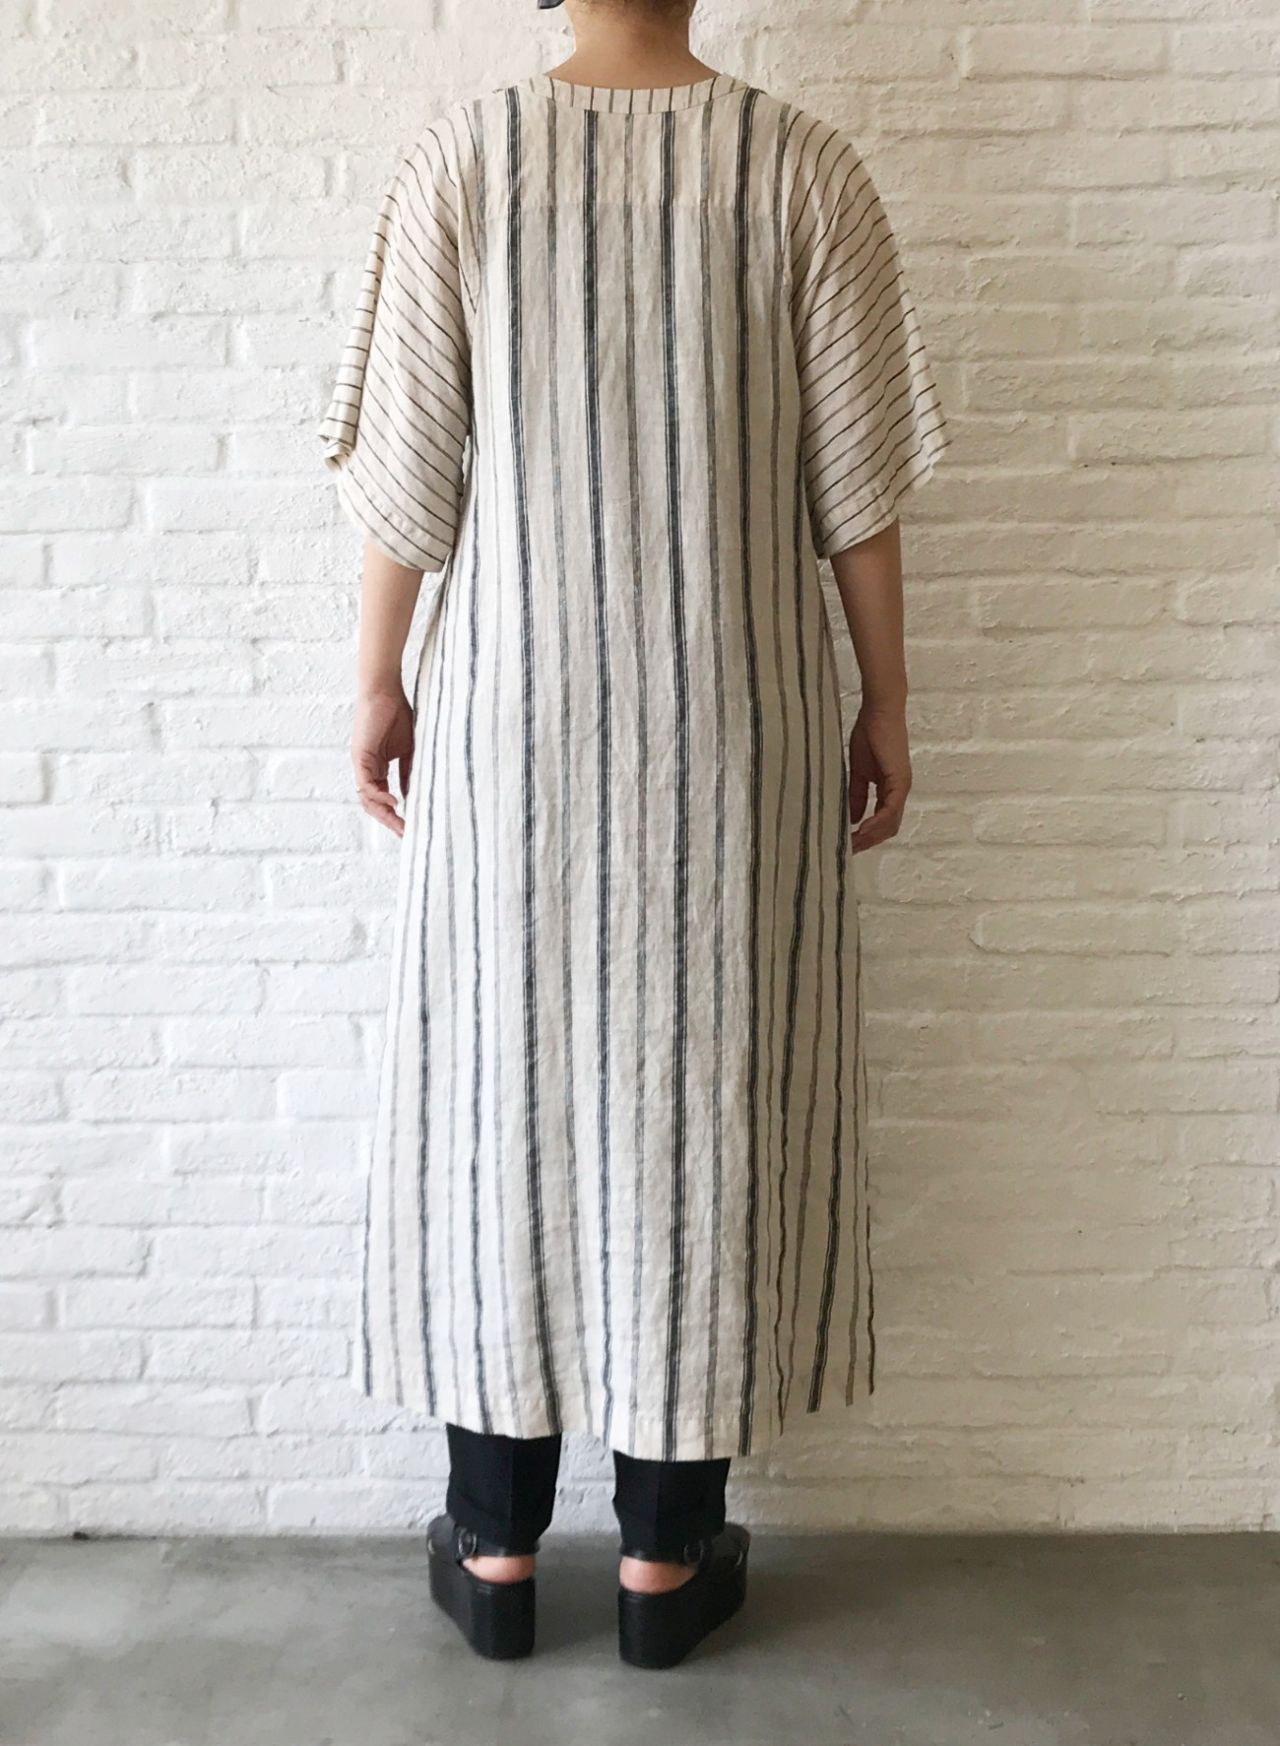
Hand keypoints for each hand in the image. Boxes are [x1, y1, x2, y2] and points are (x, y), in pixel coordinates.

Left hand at [352, 686, 413, 836]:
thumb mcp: (409, 751)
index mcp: (379, 768)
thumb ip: (408, 773)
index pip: (385, 799)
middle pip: (374, 804)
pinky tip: (395, 803)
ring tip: (401, 825)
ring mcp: (362, 765)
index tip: (411, 828)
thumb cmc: (398, 715)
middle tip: (406, 834)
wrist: (387, 692)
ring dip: (385, 814)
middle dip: (390, 821)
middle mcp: (368, 770)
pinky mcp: (360, 758)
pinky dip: (380, 796)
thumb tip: (411, 796)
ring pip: (368, 799)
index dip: (396, 815)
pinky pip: (367, 785)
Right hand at [847, 703, 910, 853]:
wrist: (879, 711)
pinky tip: (860, 829)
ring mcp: (901, 786)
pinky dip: (876, 822)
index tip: (848, 843)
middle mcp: (899, 791)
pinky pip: (890, 809)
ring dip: (871, 836)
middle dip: (868, 841)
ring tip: (851, 844)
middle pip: (888, 828)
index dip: (867, 835)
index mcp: (891, 789)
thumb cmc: (869, 734)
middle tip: (847, 849)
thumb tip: (853, 818)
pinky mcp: (898, 780)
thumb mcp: (858, 771)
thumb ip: (857, 794)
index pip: (883, 821)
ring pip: (890, 823)